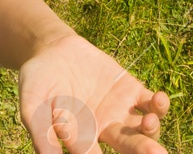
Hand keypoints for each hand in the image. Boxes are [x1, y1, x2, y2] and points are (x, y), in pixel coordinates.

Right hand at [17, 32, 169, 152]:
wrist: (52, 49)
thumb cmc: (37, 81)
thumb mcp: (33, 106)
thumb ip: (41, 133)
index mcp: (82, 139)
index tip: (99, 153)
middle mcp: (105, 129)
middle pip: (128, 146)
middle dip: (143, 151)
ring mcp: (120, 110)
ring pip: (143, 128)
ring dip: (152, 130)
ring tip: (150, 122)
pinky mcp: (130, 90)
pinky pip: (150, 102)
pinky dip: (159, 104)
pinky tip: (159, 100)